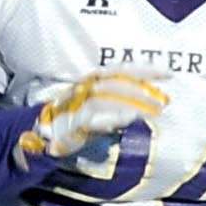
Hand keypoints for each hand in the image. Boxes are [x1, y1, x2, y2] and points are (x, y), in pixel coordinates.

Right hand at [19, 73, 169, 160]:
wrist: (38, 136)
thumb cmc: (69, 121)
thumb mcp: (94, 105)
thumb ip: (116, 101)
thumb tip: (146, 105)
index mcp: (90, 81)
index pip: (120, 70)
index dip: (144, 70)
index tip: (168, 73)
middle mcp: (84, 88)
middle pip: (118, 83)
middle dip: (143, 90)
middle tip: (164, 101)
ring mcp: (77, 104)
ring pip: (109, 97)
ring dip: (134, 103)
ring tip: (153, 111)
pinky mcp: (72, 122)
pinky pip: (95, 116)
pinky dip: (114, 116)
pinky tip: (131, 118)